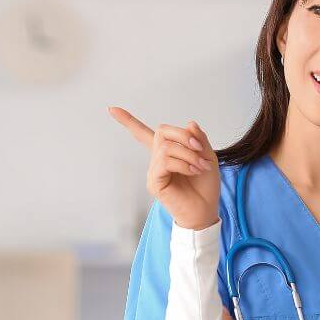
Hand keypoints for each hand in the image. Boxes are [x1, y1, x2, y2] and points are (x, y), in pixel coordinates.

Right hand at [108, 106, 219, 230]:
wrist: (206, 210)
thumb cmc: (205, 186)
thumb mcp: (207, 156)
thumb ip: (199, 139)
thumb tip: (189, 123)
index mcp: (167, 153)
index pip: (143, 134)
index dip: (128, 121)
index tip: (111, 109)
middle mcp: (156, 161)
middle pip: (160, 132)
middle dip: (183, 136)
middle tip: (200, 148)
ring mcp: (153, 172)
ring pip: (165, 148)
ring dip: (187, 154)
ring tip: (200, 166)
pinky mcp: (154, 183)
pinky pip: (165, 163)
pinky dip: (182, 164)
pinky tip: (193, 171)